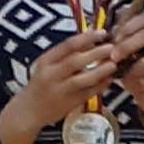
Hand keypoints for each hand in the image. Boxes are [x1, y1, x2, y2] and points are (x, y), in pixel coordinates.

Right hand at [0, 29, 119, 143]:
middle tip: (112, 48)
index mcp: (46, 60)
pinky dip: (100, 86)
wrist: (29, 110)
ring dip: (100, 72)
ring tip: (113, 65)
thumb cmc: (42, 83)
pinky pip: (87, 93)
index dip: (87, 37)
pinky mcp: (68, 103)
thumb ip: (66, 55)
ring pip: (82, 79)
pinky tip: (109, 80)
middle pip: (76, 61)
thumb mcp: (47, 65)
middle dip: (96, 53)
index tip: (102, 33)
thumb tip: (92, 41)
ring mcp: (60, 90)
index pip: (68, 45)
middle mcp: (51, 74)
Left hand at [108, 12, 143, 126]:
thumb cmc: (133, 70)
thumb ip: (116, 42)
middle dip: (125, 46)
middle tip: (113, 56)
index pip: (143, 18)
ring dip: (129, 69)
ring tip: (122, 75)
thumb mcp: (123, 53)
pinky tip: (133, 85)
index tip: (113, 36)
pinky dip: (136, 83)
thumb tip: (100, 34)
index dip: (127, 25)